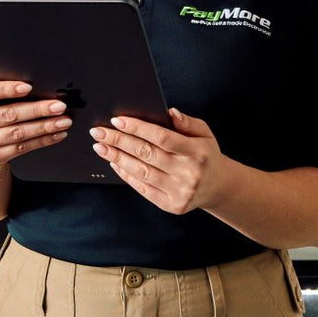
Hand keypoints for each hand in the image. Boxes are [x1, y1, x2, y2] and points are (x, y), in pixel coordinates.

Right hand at [0, 81, 72, 172]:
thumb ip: (1, 92)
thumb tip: (37, 85)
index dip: (6, 89)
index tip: (28, 87)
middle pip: (7, 115)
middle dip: (37, 110)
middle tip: (58, 106)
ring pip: (17, 133)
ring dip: (44, 127)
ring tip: (63, 121)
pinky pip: (21, 149)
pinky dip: (42, 141)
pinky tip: (56, 134)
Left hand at [90, 108, 230, 214]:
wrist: (218, 187)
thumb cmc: (207, 155)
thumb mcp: (205, 134)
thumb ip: (187, 122)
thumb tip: (169, 112)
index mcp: (197, 152)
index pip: (163, 137)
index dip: (138, 128)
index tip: (117, 120)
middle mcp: (188, 173)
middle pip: (147, 154)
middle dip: (119, 141)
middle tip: (99, 132)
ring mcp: (179, 191)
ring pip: (141, 172)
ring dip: (117, 158)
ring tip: (101, 146)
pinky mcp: (171, 205)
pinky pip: (143, 189)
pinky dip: (126, 175)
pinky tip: (114, 163)